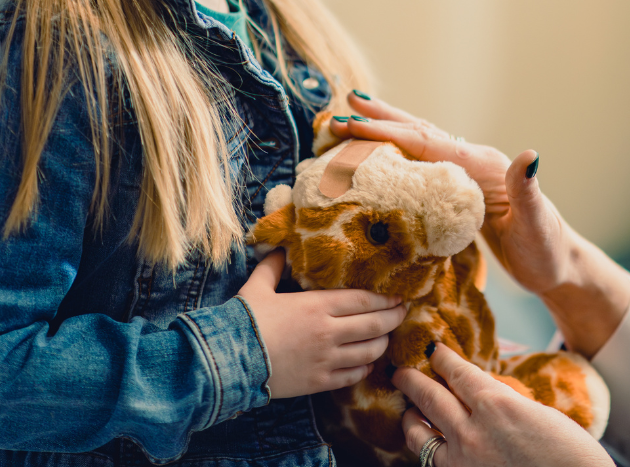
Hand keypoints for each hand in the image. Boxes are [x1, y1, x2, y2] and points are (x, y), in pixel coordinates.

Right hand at [236, 251, 406, 397]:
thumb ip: (272, 266)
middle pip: (374, 325)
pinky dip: (365, 368)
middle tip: (403, 313)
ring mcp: (326, 359)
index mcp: (317, 305)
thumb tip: (278, 247)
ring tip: (387, 337)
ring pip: (369, 351)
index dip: (385, 298)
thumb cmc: (242, 321)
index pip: (364, 300)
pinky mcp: (319, 382)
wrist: (227, 361)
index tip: (398, 296)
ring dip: (382, 343)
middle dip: (394, 318)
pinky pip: (353, 376)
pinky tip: (367, 362)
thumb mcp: (257, 287)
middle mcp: (328, 332)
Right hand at [335, 91, 629, 356]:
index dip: (389, 133)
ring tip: (353, 117)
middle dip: (381, 120)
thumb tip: (530, 155)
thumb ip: (528, 191)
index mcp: (483, 166)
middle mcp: (475, 161)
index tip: (352, 124)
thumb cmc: (547, 250)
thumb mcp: (537, 225)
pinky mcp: (463, 188)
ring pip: (420, 143)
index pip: (428, 144)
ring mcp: (469, 173)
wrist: (559, 263)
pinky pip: (423, 163)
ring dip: (386, 129)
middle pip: (420, 133)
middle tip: (342, 107)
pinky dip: (398, 152)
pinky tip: (380, 155)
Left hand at [394, 344, 611, 466]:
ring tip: (410, 411)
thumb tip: (481, 393)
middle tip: (401, 372)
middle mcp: (472, 430)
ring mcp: (463, 460)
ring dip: (412, 417)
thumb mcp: (535, 413)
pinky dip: (427, 449)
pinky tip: (428, 444)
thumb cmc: (568, 453)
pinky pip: (432, 460)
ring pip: (419, 432)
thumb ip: (502, 401)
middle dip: (411, 380)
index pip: (457, 372)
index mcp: (496, 403)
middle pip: (429, 396)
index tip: (433, 350)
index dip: (442, 358)